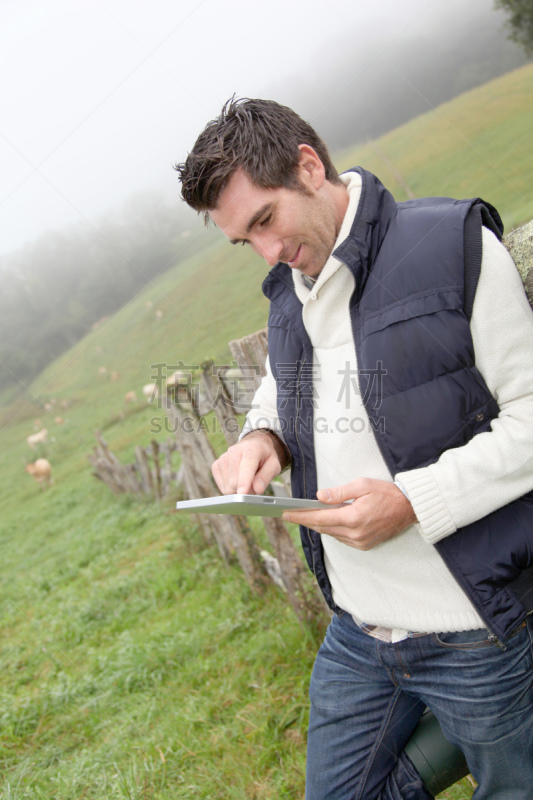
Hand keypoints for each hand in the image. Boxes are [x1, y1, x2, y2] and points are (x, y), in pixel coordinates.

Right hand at [212, 431, 284, 494]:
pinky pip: (222, 487)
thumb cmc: (265, 457)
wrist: (254, 445)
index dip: (244, 482)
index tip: (242, 493)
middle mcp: (233, 452)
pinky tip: (237, 479)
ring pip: (227, 487)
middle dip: (245, 490)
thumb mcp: (274, 465)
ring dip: (238, 489)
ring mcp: (222, 458)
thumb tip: (258, 490)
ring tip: (246, 479)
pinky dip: (230, 487)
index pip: (246, 468)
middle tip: (254, 483)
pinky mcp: (216, 466)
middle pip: (234, 482)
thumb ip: (266, 477)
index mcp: (251, 449)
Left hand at [282, 477, 416, 549]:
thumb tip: (319, 497)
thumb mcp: (362, 485)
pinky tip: (328, 522)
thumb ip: (339, 492)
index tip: (286, 514)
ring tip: (306, 516)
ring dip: (319, 526)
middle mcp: (355, 533)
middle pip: (323, 528)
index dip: (301, 517)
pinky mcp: (365, 545)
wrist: (409, 508)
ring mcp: (360, 542)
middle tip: (291, 514)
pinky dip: (333, 530)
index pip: (320, 519)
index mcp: (353, 518)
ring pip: (332, 534)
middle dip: (306, 521)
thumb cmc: (387, 493)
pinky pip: (342, 539)